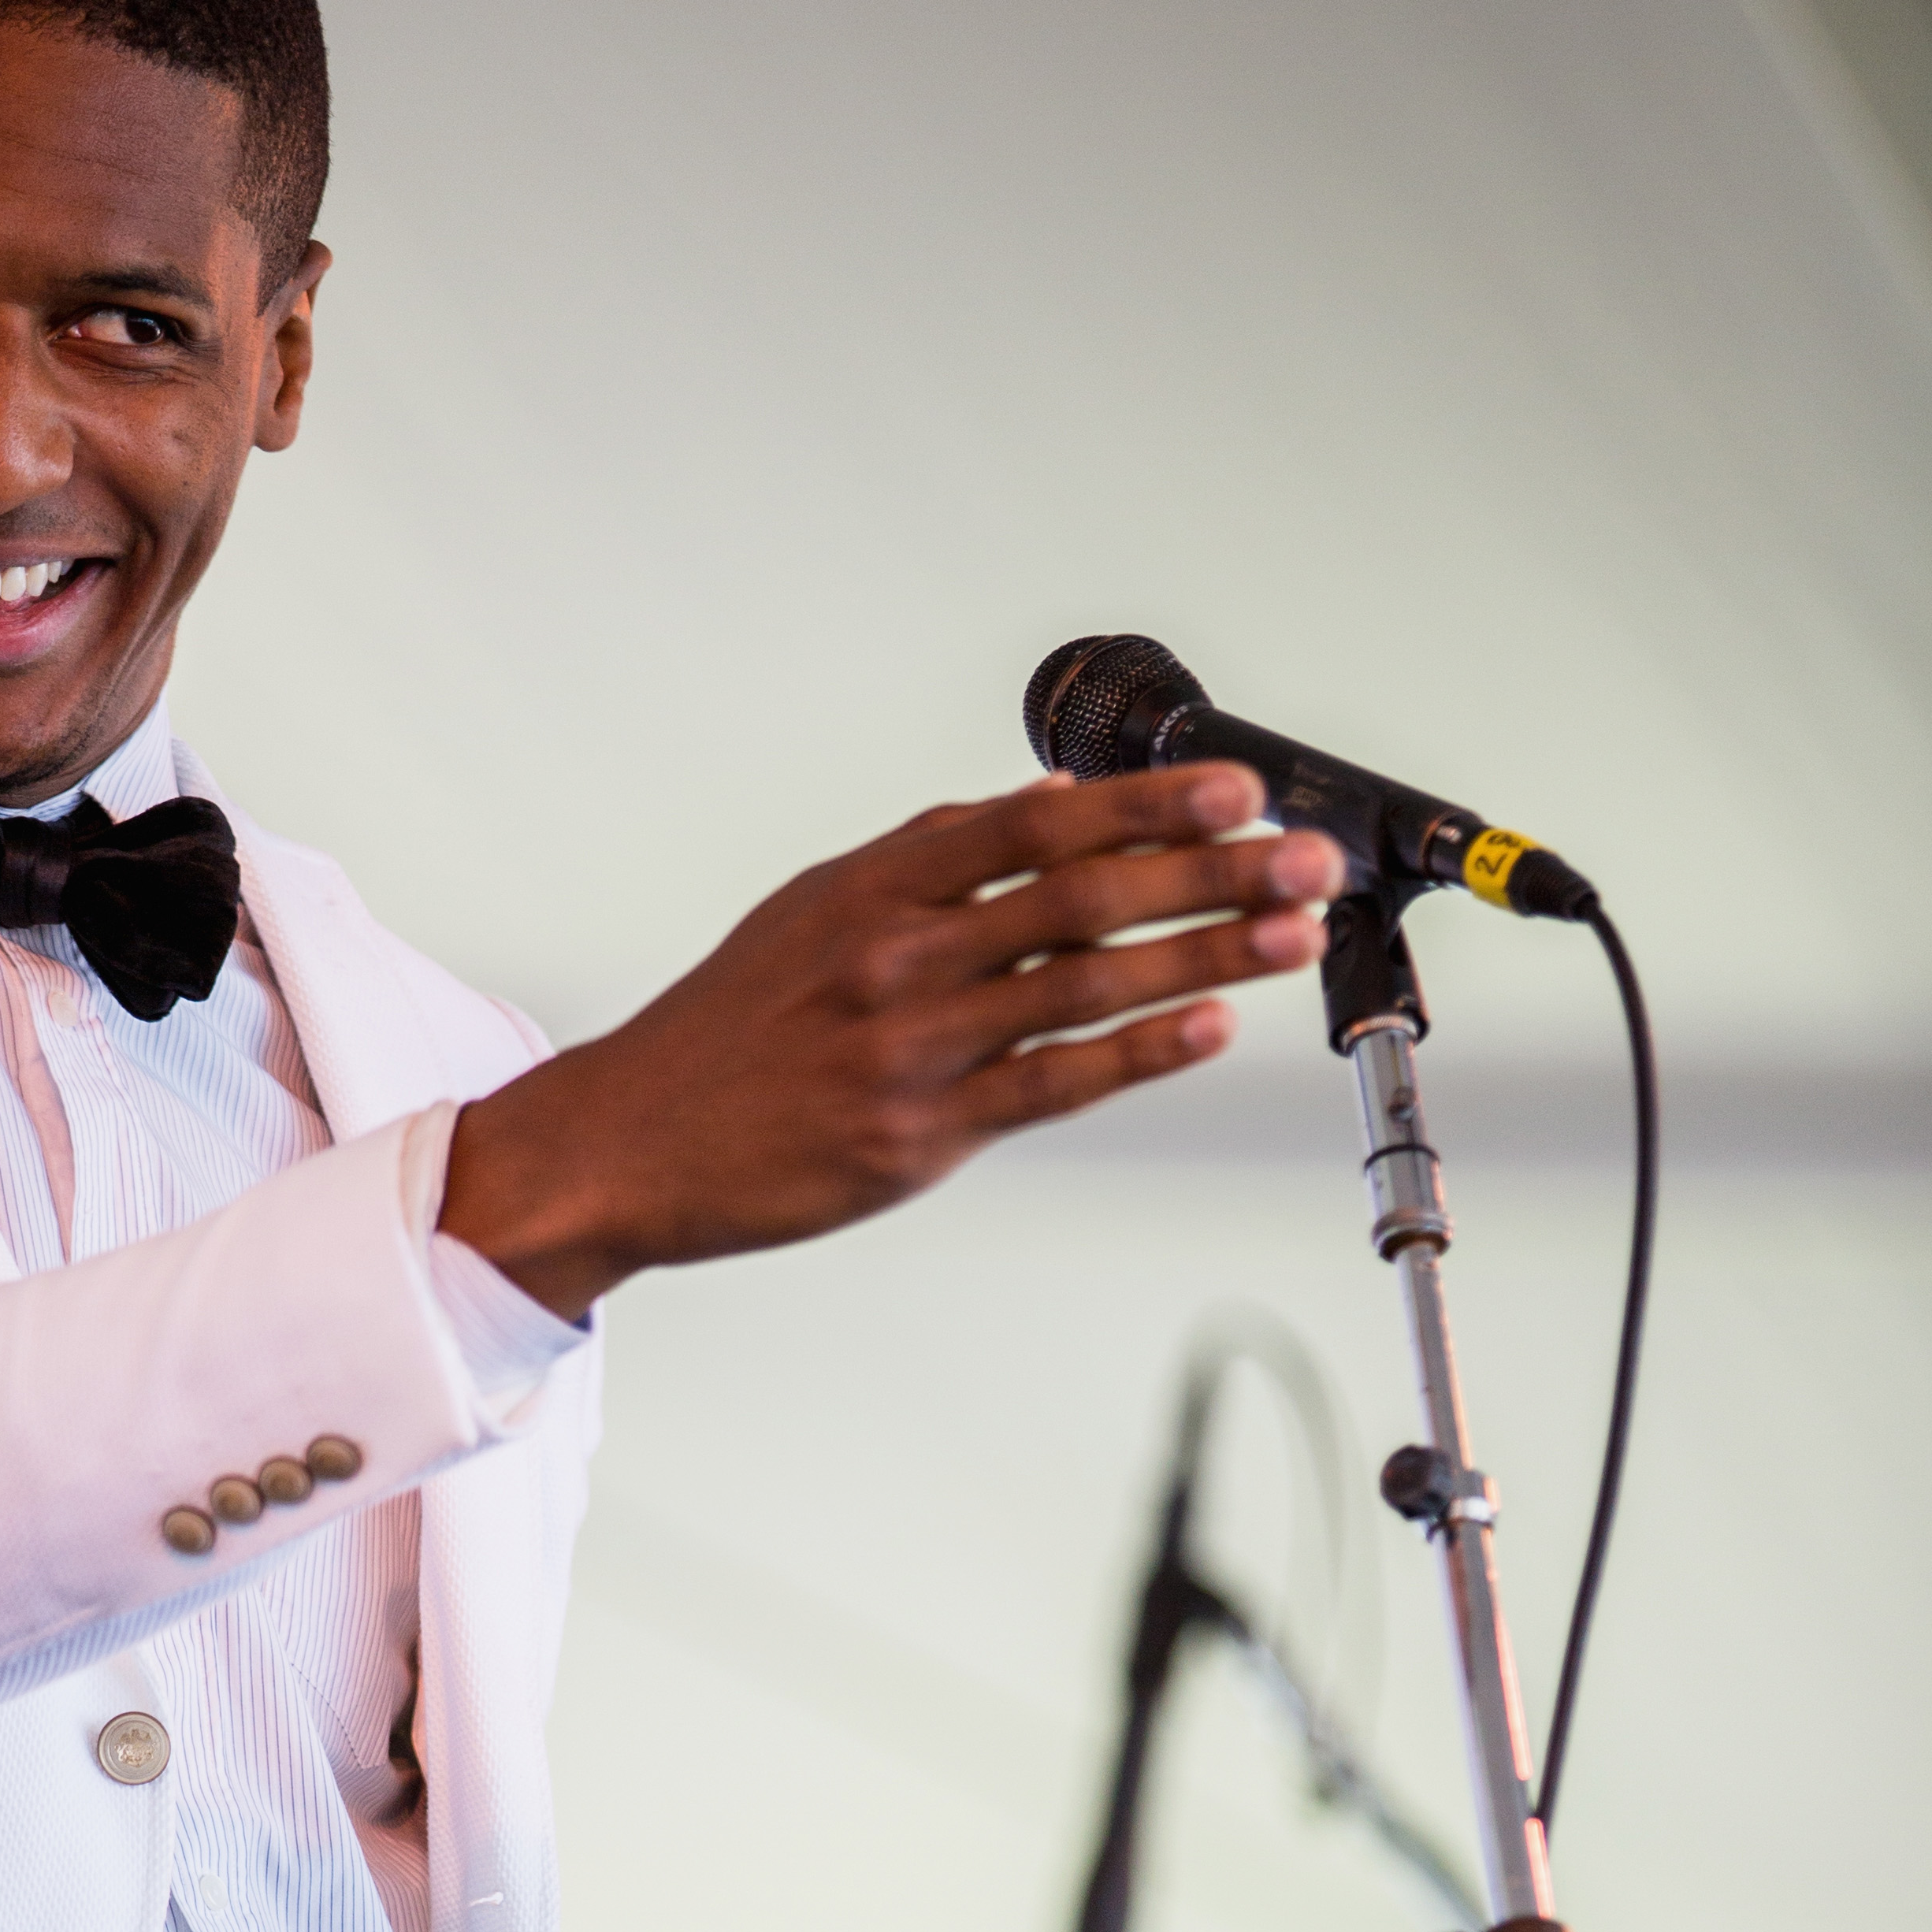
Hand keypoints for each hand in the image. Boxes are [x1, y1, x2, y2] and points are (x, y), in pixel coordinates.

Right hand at [441, 765, 1338, 1319]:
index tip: (1235, 787)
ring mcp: (910, 1048)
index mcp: (874, 885)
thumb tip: (1047, 803)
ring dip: (1202, 954)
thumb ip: (930, 860)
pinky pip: (1051, 1085)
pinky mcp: (918, 1136)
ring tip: (1291, 933)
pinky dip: (1138, 1052)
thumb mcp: (812, 913)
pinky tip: (1209, 1027)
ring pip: (1083, 986)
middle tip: (1303, 856)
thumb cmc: (729, 1032)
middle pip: (1080, 896)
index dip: (1146, 802)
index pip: (1035, 823)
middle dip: (1209, 869)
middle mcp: (895, 955)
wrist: (628, 1143)